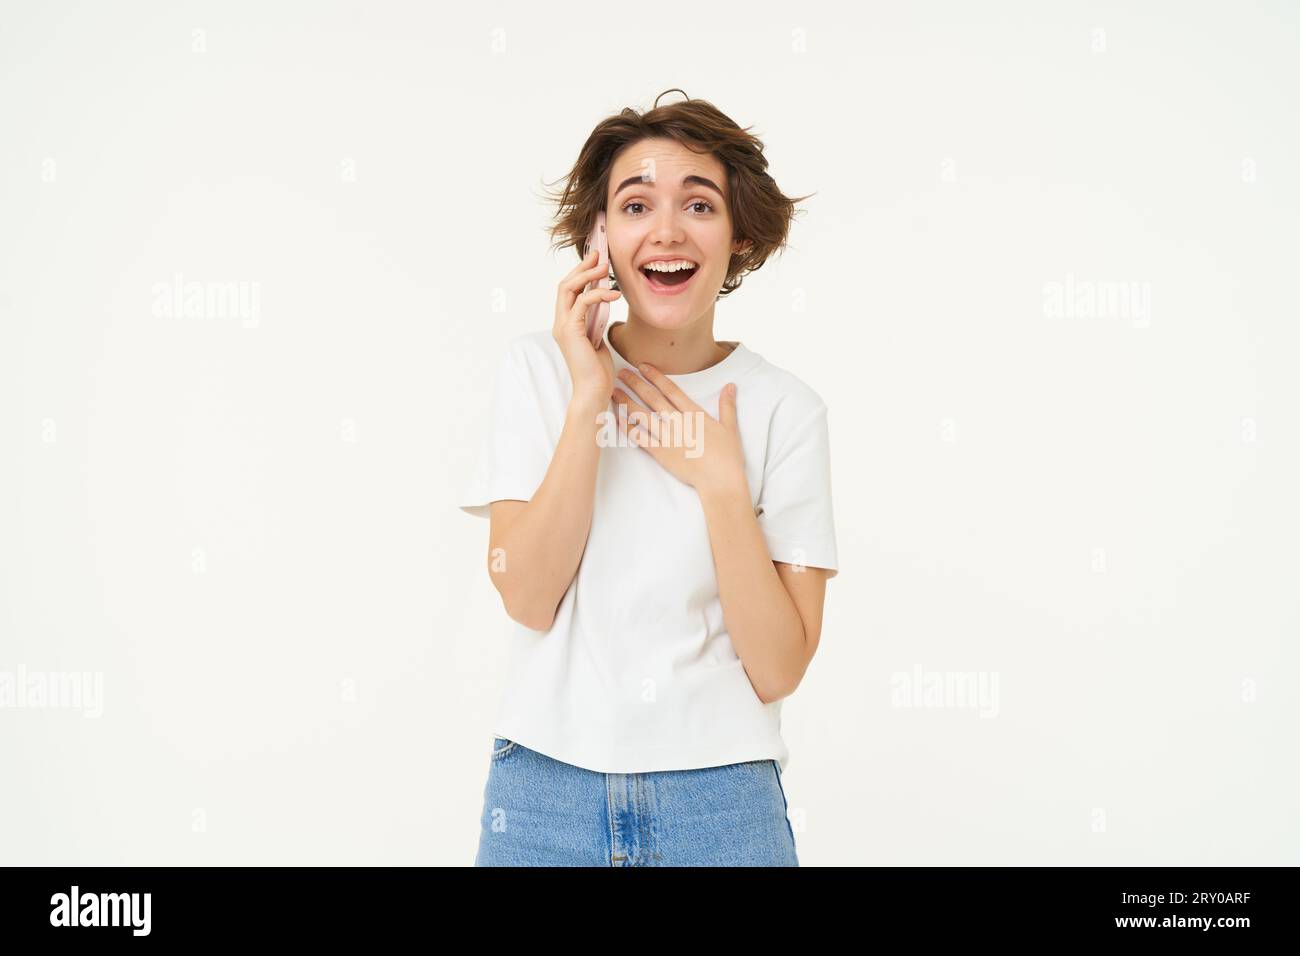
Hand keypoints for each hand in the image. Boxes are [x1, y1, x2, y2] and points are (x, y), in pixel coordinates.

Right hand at [553, 246, 620, 408]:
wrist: (594, 391)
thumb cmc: (598, 370)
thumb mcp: (598, 339)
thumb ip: (595, 321)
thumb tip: (603, 303)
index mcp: (566, 324)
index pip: (568, 291)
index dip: (580, 273)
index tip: (595, 261)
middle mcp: (560, 323)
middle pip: (564, 285)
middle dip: (582, 267)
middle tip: (599, 255)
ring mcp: (563, 327)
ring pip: (568, 289)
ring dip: (587, 275)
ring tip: (606, 268)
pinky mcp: (571, 331)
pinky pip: (582, 303)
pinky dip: (598, 295)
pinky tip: (614, 294)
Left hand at [611, 363, 747, 498]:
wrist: (719, 479)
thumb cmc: (727, 456)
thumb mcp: (730, 428)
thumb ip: (727, 406)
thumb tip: (730, 386)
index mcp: (694, 414)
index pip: (671, 390)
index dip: (655, 377)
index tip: (643, 366)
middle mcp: (678, 422)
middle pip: (652, 398)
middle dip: (636, 384)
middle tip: (621, 373)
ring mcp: (668, 437)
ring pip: (643, 416)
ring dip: (627, 403)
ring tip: (614, 393)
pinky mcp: (661, 453)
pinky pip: (641, 439)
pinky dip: (629, 429)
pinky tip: (619, 420)